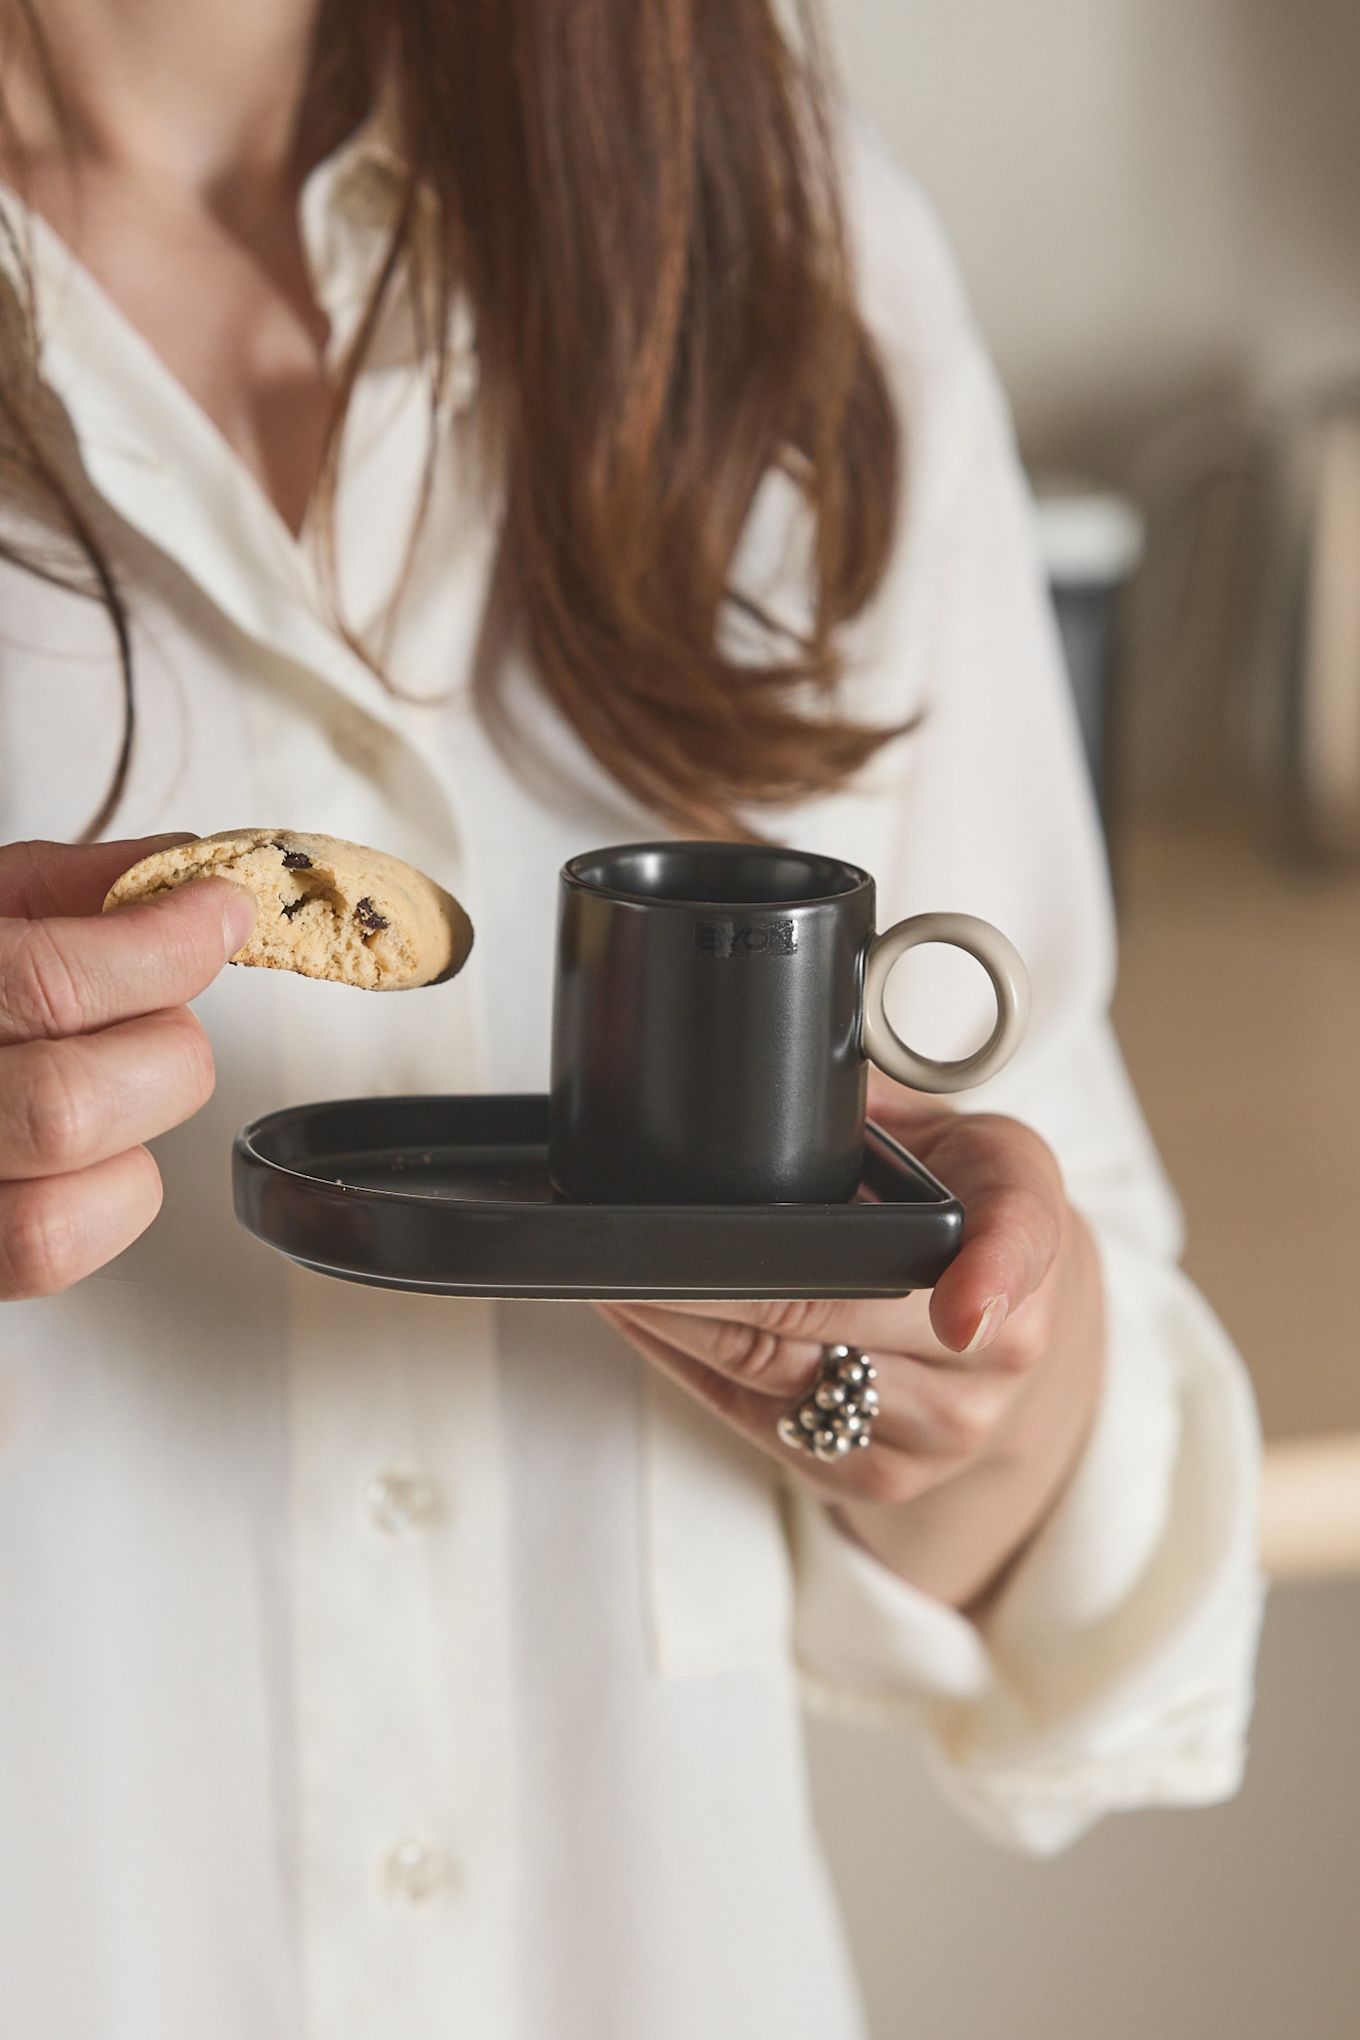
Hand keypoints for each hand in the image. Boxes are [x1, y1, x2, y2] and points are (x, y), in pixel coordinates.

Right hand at [0, 836, 256, 1299]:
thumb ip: (70, 887)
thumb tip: (185, 874)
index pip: (45, 984)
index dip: (161, 948)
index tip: (216, 915)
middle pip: (65, 1109)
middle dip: (161, 1051)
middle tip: (164, 1010)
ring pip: (53, 1222)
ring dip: (134, 1142)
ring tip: (123, 1080)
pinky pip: (47, 1258)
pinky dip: (111, 1199)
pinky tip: (96, 1145)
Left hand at [600, 1074, 1104, 1610]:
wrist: (1024, 1328)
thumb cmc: (977, 1210)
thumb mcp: (967, 1135)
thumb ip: (890, 1111)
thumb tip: (776, 1076)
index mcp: (1029, 1229)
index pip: (1018, 1246)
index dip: (989, 1279)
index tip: (961, 1313)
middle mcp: (1001, 1348)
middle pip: (830, 1311)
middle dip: (713, 1277)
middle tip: (632, 1238)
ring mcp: (942, 1426)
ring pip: (777, 1371)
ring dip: (680, 1323)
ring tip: (616, 1271)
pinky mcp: (880, 1475)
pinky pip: (759, 1418)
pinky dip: (693, 1367)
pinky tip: (651, 1321)